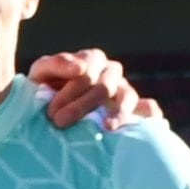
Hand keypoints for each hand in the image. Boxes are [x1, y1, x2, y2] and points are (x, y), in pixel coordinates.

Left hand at [31, 48, 154, 131]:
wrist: (45, 114)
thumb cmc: (42, 90)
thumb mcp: (41, 73)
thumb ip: (56, 64)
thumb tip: (80, 68)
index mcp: (92, 60)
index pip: (91, 66)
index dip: (72, 86)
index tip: (53, 109)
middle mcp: (110, 74)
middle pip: (105, 85)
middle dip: (82, 104)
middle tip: (59, 122)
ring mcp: (123, 91)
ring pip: (127, 96)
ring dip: (118, 112)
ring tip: (107, 128)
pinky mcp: (133, 110)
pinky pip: (148, 109)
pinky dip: (148, 115)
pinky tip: (140, 125)